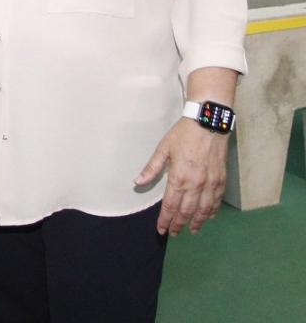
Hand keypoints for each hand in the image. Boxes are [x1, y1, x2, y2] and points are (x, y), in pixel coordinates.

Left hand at [135, 118, 228, 235]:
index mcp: (179, 178)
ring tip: (192, 230)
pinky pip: (216, 201)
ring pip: (203, 210)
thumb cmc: (183, 135)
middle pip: (186, 211)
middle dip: (179, 224)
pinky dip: (212, 211)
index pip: (170, 206)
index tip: (161, 230)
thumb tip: (137, 182)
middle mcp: (195, 185)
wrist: (208, 124)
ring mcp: (210, 184)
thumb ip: (152, 169)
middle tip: (174, 233)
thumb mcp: (163, 149)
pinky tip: (209, 216)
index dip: (165, 220)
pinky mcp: (221, 180)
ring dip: (197, 222)